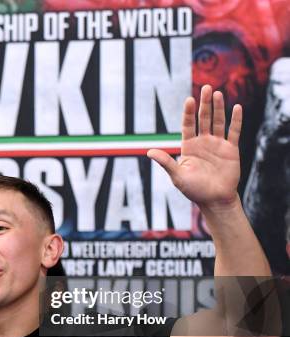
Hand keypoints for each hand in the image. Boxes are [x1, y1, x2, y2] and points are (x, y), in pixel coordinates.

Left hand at [147, 85, 241, 210]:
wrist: (214, 200)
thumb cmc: (194, 190)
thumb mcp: (177, 176)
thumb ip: (166, 162)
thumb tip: (149, 152)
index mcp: (189, 146)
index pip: (188, 125)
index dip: (188, 113)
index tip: (189, 100)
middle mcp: (203, 142)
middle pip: (203, 119)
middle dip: (204, 104)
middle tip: (206, 87)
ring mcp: (217, 144)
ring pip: (218, 122)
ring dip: (218, 108)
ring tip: (217, 93)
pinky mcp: (231, 149)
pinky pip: (234, 131)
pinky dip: (236, 120)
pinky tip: (237, 107)